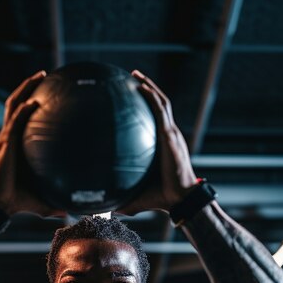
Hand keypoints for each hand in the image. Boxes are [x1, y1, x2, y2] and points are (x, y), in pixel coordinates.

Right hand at [0, 71, 65, 217]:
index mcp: (16, 145)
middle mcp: (10, 137)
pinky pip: (14, 122)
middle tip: (44, 75)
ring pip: (14, 105)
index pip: (22, 117)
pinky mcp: (5, 144)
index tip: (48, 91)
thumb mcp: (43, 198)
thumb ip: (57, 201)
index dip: (32, 101)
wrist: (0, 204)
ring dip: (25, 89)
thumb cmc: (19, 200)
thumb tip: (74, 212)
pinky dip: (23, 110)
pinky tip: (33, 102)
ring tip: (39, 76)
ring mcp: (6, 138)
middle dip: (28, 86)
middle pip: (17, 103)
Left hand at [117, 70, 197, 215]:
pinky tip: (141, 86)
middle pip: (160, 104)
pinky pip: (160, 110)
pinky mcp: (169, 136)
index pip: (157, 119)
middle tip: (132, 77)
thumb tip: (102, 208)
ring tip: (135, 75)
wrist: (179, 199)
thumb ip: (122, 195)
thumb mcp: (137, 193)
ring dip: (149, 86)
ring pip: (161, 102)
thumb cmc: (161, 198)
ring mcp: (171, 134)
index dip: (148, 105)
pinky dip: (151, 97)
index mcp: (165, 145)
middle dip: (148, 88)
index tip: (134, 95)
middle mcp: (170, 135)